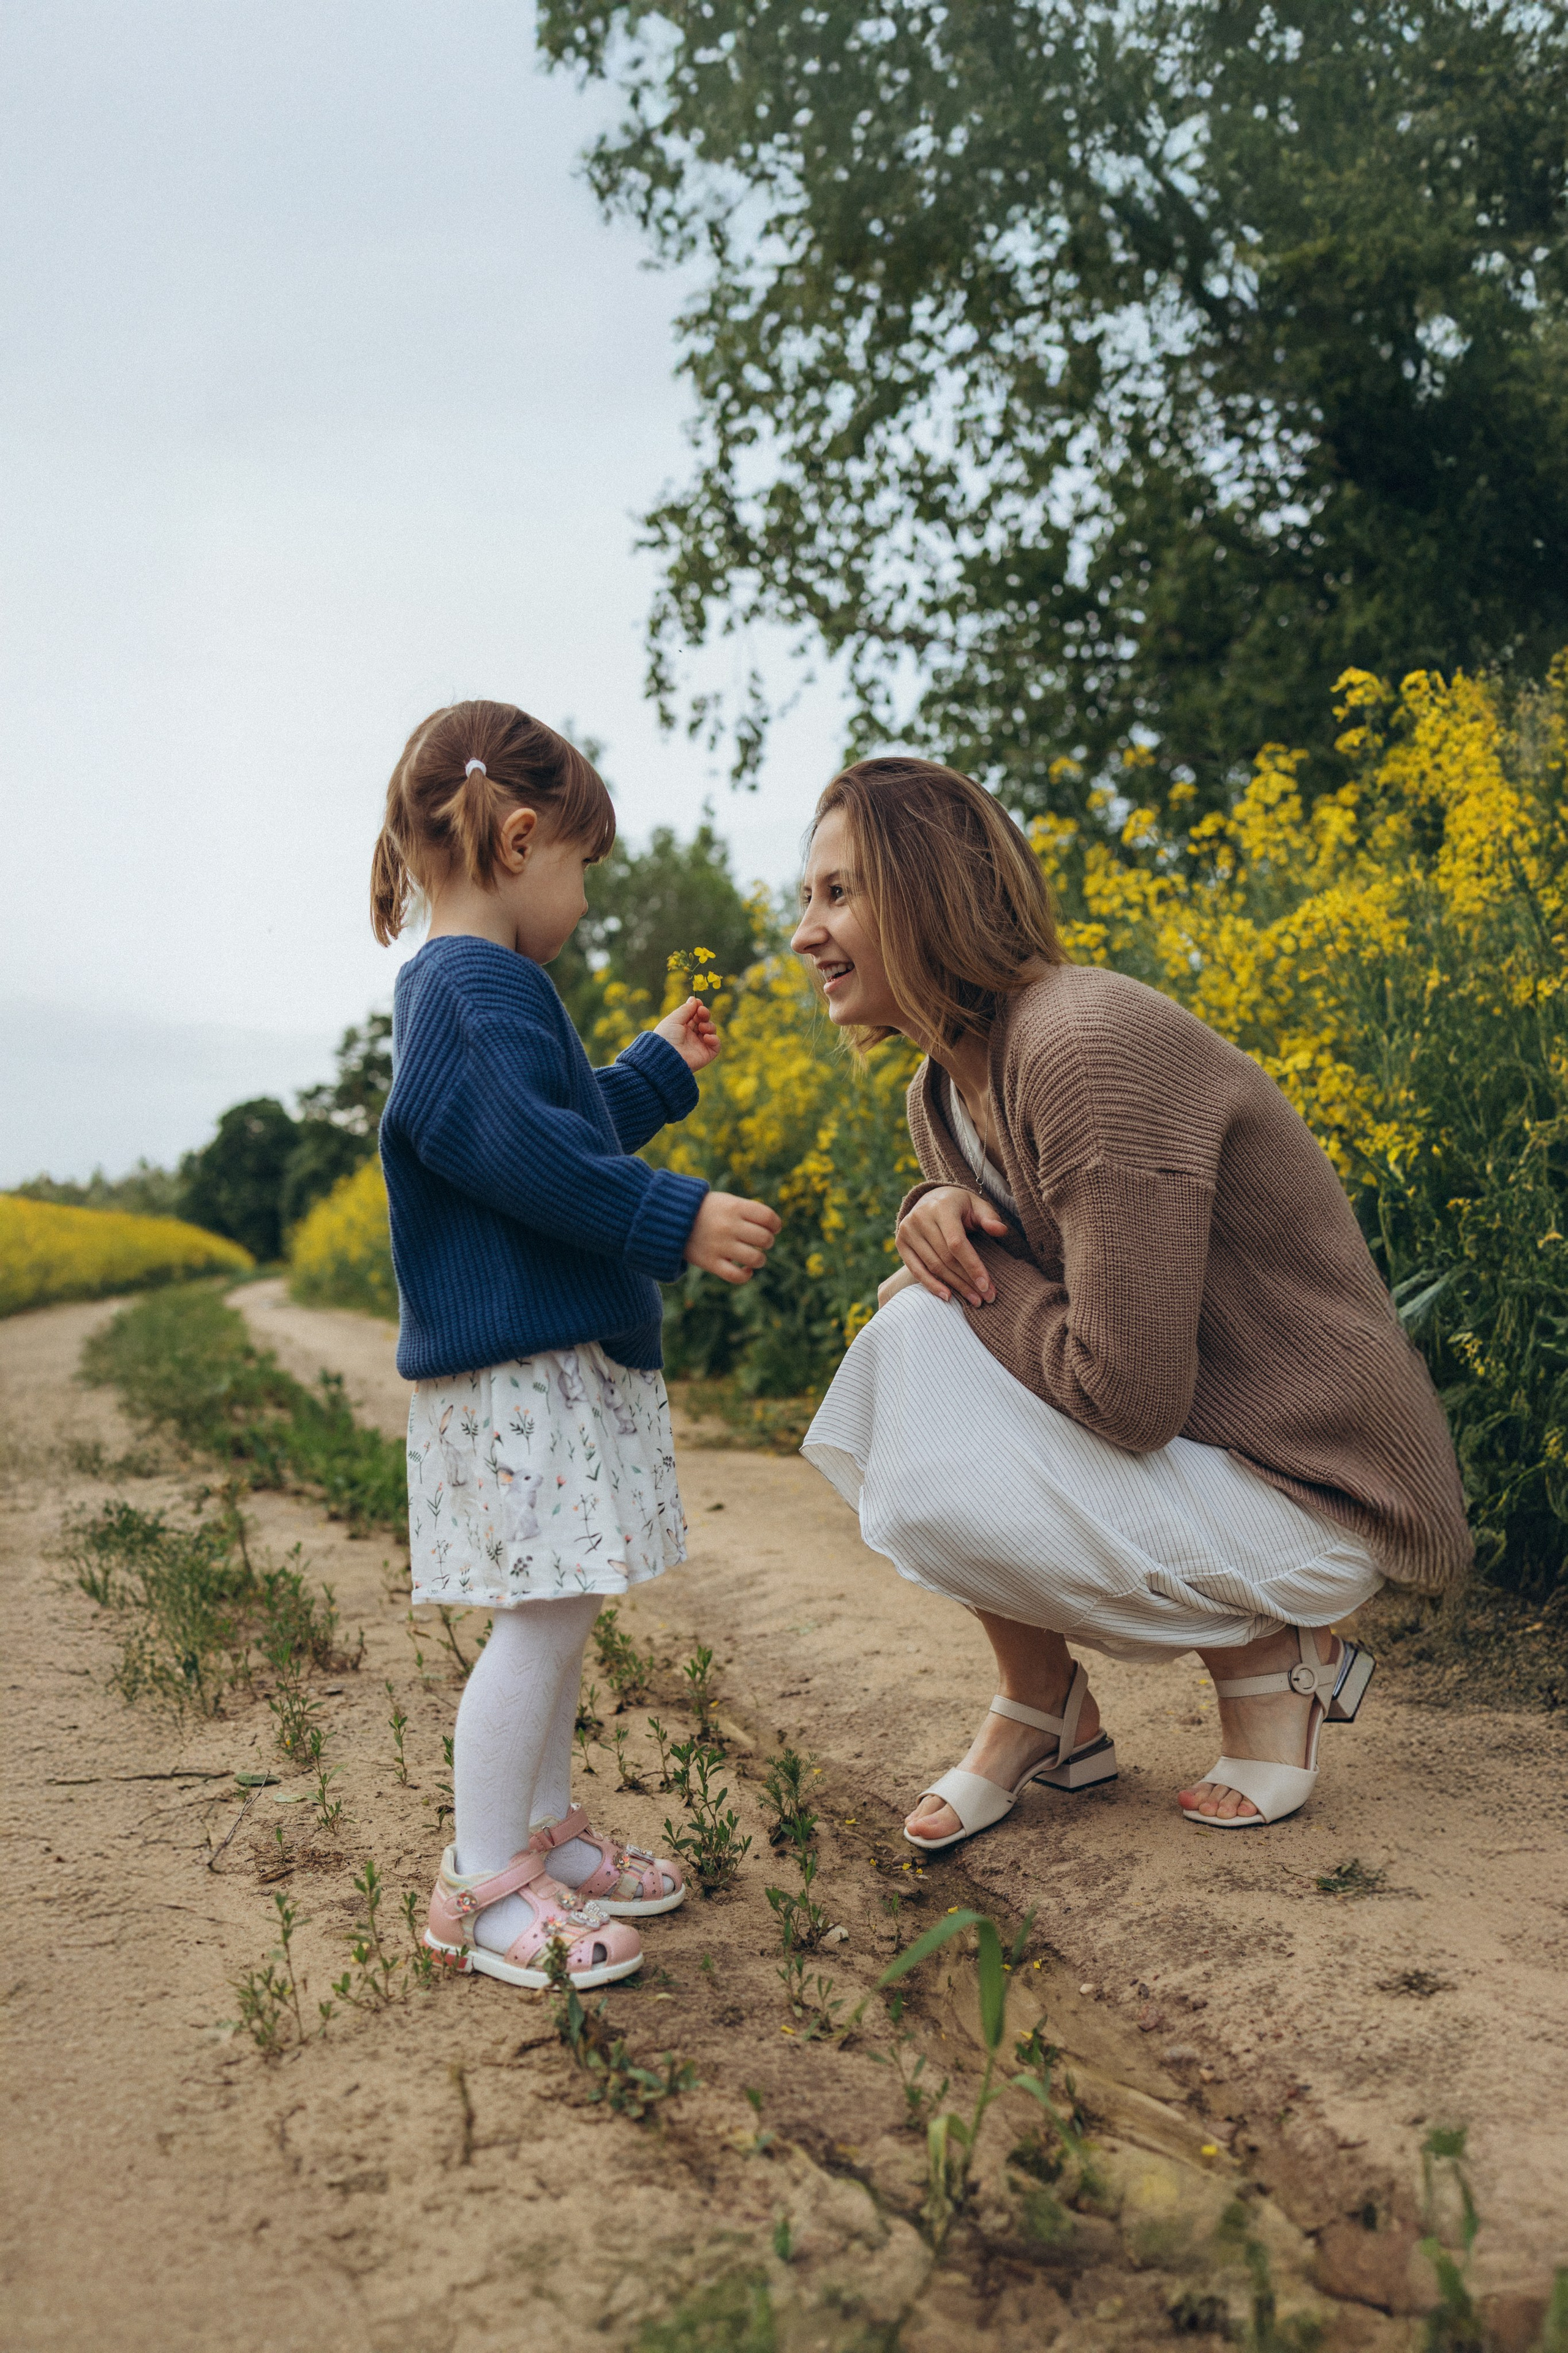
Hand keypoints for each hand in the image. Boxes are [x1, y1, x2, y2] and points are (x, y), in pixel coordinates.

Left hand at [655, 996, 719, 1072]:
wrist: (666, 1057)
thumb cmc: (666, 1037)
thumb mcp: (674, 1019)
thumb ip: (685, 1009)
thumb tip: (694, 999)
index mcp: (681, 1028)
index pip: (694, 1015)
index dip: (698, 1008)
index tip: (698, 1003)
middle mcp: (690, 1036)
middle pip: (704, 1021)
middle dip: (704, 1014)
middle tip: (701, 1012)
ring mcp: (699, 1045)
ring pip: (711, 1030)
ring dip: (709, 1025)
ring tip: (701, 1027)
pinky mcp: (706, 1055)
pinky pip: (716, 1045)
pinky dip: (714, 1039)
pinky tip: (706, 1037)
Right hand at [683, 1190, 780, 1284]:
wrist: (671, 1220)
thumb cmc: (706, 1210)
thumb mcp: (726, 1201)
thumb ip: (749, 1211)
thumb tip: (773, 1227)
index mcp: (734, 1207)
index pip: (768, 1217)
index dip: (776, 1225)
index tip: (773, 1228)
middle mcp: (728, 1226)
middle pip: (765, 1239)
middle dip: (768, 1242)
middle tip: (760, 1242)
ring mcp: (719, 1245)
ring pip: (756, 1259)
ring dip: (760, 1260)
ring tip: (754, 1256)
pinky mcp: (710, 1262)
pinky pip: (737, 1276)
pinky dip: (746, 1275)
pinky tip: (746, 1270)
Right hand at [894, 1185, 1007, 1306]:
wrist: (931, 1198)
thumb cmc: (960, 1206)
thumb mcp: (977, 1206)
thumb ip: (989, 1218)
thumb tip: (1000, 1231)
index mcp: (942, 1207)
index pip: (956, 1242)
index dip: (972, 1266)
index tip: (986, 1285)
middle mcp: (920, 1217)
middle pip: (946, 1258)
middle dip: (967, 1280)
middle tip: (985, 1297)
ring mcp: (907, 1230)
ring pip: (933, 1266)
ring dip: (954, 1286)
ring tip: (973, 1299)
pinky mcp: (900, 1242)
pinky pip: (916, 1269)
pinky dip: (931, 1285)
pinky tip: (947, 1296)